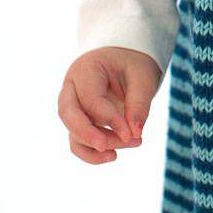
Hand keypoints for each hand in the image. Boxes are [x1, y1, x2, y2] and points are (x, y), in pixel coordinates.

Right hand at [57, 46, 161, 164]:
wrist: (128, 57)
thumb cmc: (135, 63)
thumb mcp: (143, 77)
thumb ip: (139, 103)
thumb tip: (134, 134)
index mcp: (86, 68)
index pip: (91, 99)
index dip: (111, 119)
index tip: (133, 134)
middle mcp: (72, 86)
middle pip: (69, 114)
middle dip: (87, 135)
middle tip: (108, 148)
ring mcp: (73, 104)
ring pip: (72, 130)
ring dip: (94, 146)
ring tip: (123, 150)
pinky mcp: (80, 119)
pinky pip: (77, 139)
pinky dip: (90, 152)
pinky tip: (113, 155)